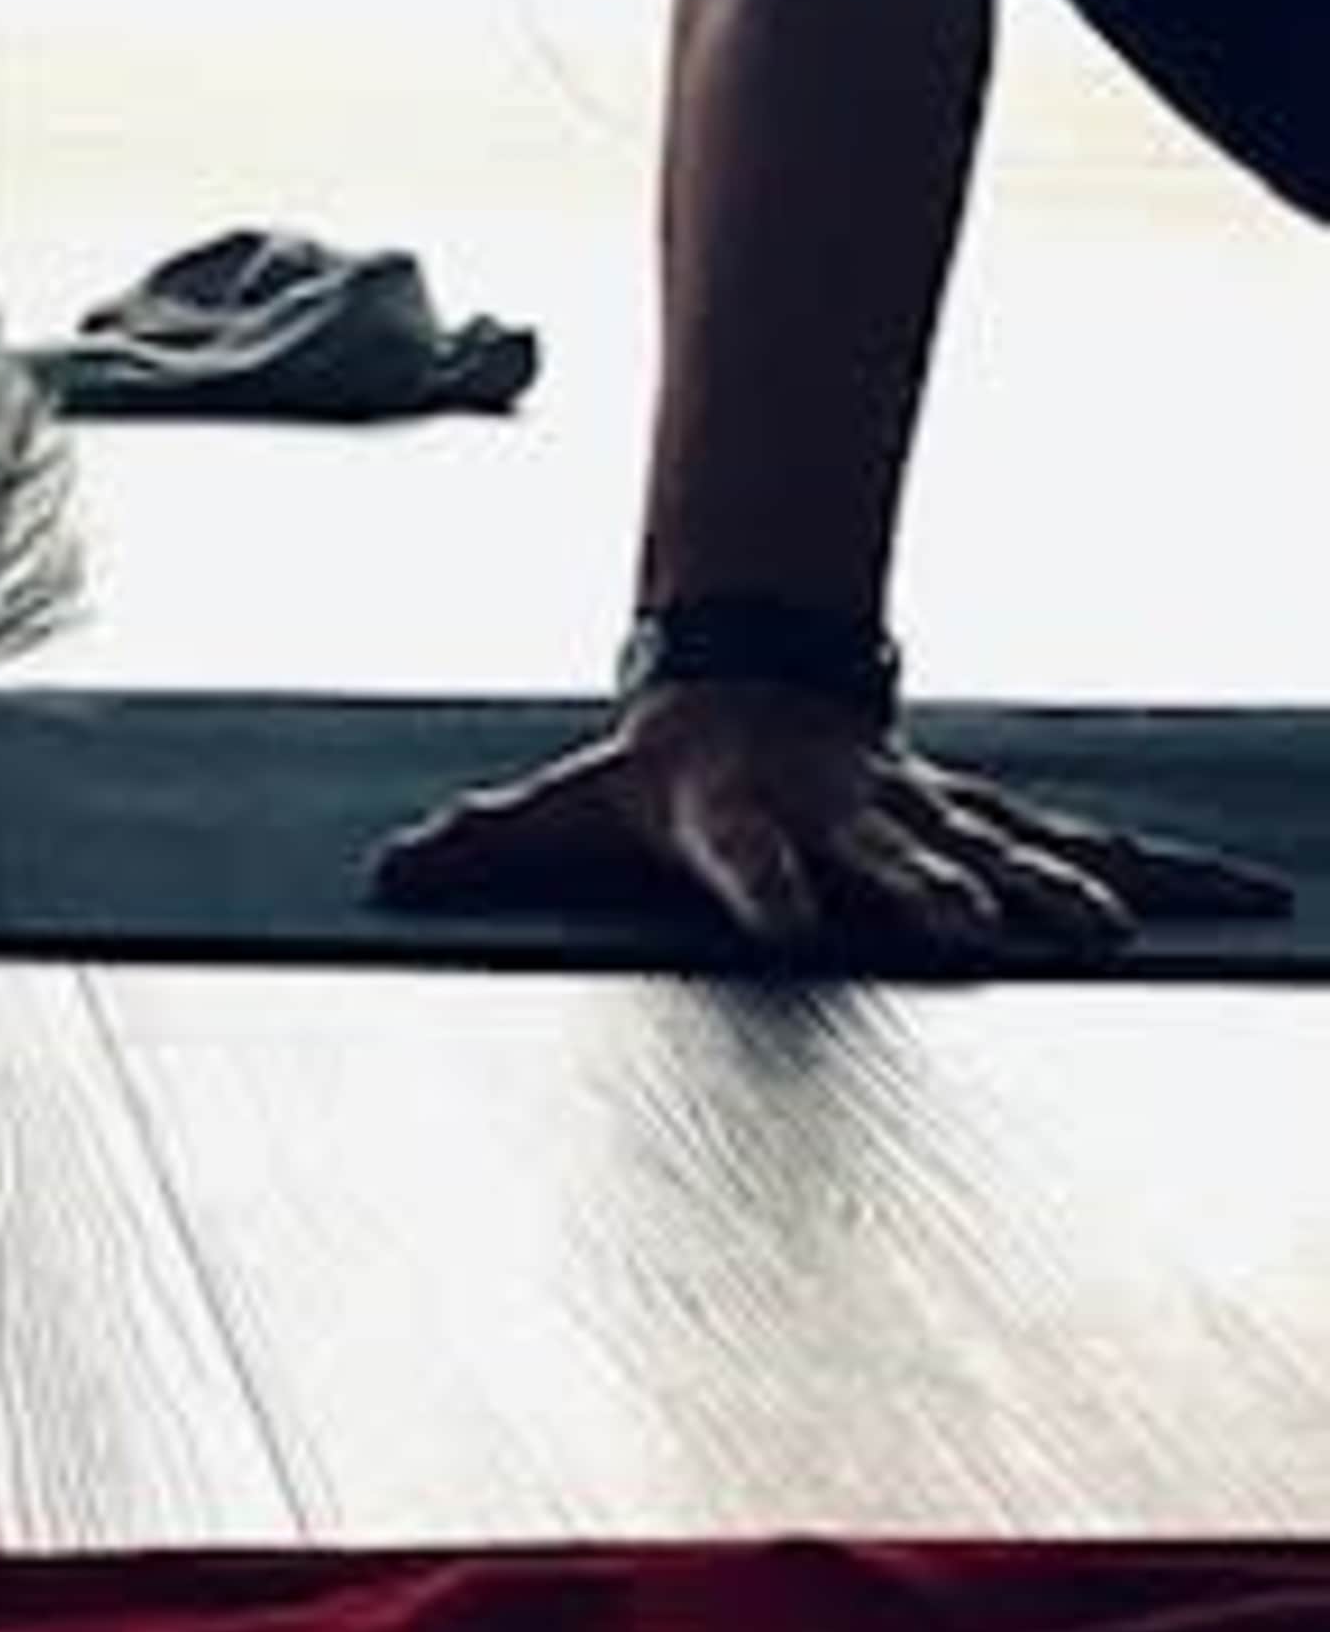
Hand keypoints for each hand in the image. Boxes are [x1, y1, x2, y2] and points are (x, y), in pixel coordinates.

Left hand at [371, 682, 1290, 968]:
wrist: (743, 694)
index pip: (748, 866)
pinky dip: (1171, 876)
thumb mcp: (558, 811)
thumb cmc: (648, 779)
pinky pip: (1088, 848)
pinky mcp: (986, 826)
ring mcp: (929, 822)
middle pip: (903, 864)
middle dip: (949, 898)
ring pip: (1016, 853)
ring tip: (1122, 934)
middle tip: (1000, 937)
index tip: (791, 930)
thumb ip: (482, 840)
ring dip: (1071, 892)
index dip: (765, 894)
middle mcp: (849, 825)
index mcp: (740, 828)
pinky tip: (1248, 905)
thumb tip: (387, 865)